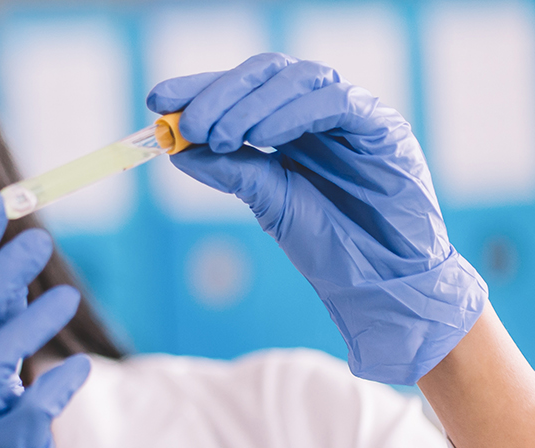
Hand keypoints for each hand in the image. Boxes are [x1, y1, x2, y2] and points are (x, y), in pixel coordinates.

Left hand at [147, 52, 486, 384]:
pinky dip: (294, 113)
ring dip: (250, 104)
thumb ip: (230, 170)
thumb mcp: (268, 201)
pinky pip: (337, 101)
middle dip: (219, 92)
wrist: (383, 281)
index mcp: (289, 124)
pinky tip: (265, 138)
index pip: (241, 89)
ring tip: (220, 136)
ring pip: (298, 78)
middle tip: (188, 123)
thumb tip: (176, 146)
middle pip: (266, 73)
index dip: (198, 88)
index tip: (156, 100)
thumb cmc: (331, 242)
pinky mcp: (383, 126)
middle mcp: (319, 110)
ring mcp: (352, 114)